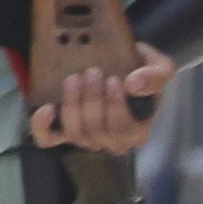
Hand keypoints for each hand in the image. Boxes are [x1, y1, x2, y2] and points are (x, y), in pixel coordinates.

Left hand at [37, 47, 180, 154]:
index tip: (114, 79)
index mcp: (137, 132)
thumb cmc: (141, 70)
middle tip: (91, 72)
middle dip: (92, 101)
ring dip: (72, 105)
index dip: (115, 106)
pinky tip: (47, 108)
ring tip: (74, 79)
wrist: (119, 63)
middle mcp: (111, 141)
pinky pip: (48, 138)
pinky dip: (43, 126)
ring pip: (75, 133)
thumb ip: (155, 76)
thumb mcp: (159, 67)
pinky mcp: (62, 131)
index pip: (123, 129)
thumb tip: (133, 85)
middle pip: (97, 131)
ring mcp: (86, 137)